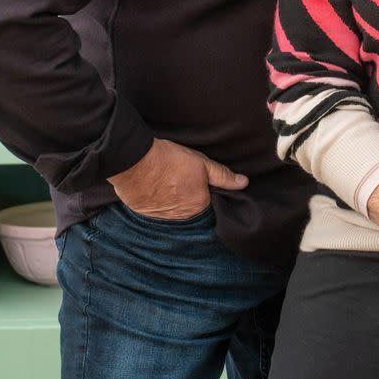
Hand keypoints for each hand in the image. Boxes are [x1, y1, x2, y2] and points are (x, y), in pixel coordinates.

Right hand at [108, 138, 247, 219]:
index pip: (209, 204)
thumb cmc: (170, 160)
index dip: (206, 192)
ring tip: (171, 183)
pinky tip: (158, 188)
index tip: (200, 182)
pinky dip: (159, 202)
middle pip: (192, 209)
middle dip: (190, 197)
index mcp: (199, 205)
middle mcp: (182, 217)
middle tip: (183, 180)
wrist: (135, 163)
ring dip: (175, 201)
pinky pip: (158, 211)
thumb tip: (244, 183)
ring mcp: (163, 218)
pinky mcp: (146, 214)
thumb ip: (223, 175)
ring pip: (175, 211)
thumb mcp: (202, 163)